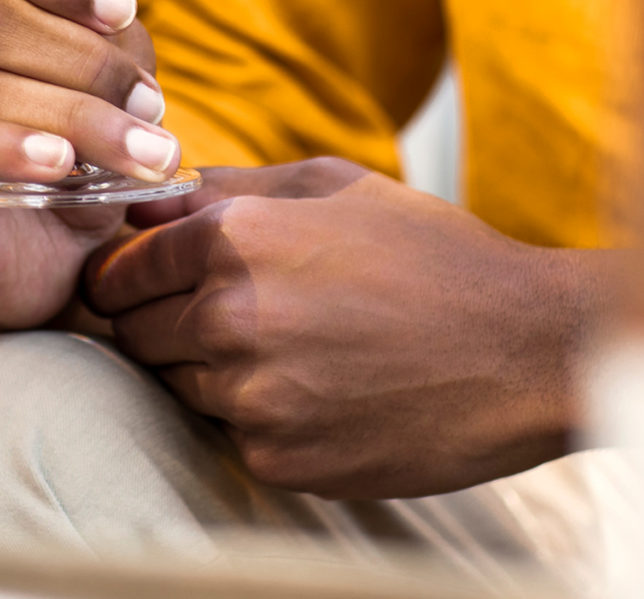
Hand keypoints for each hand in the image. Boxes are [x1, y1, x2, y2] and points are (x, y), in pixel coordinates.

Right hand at [0, 0, 184, 330]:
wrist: (45, 264)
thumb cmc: (71, 157)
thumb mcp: (102, 85)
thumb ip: (106, 37)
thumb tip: (117, 16)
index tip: (122, 8)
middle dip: (83, 56)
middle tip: (151, 102)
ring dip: (76, 114)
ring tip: (143, 151)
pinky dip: (7, 148)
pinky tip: (58, 164)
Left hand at [84, 160, 612, 499]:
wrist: (525, 349)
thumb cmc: (432, 255)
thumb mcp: (333, 185)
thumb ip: (229, 187)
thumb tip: (152, 197)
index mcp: (231, 239)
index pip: (117, 270)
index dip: (128, 276)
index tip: (147, 283)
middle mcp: (228, 317)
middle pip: (133, 333)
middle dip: (163, 323)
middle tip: (232, 318)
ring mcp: (252, 395)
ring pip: (178, 388)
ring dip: (212, 373)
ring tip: (293, 351)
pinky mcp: (279, 457)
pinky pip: (231, 436)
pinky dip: (260, 419)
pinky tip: (322, 393)